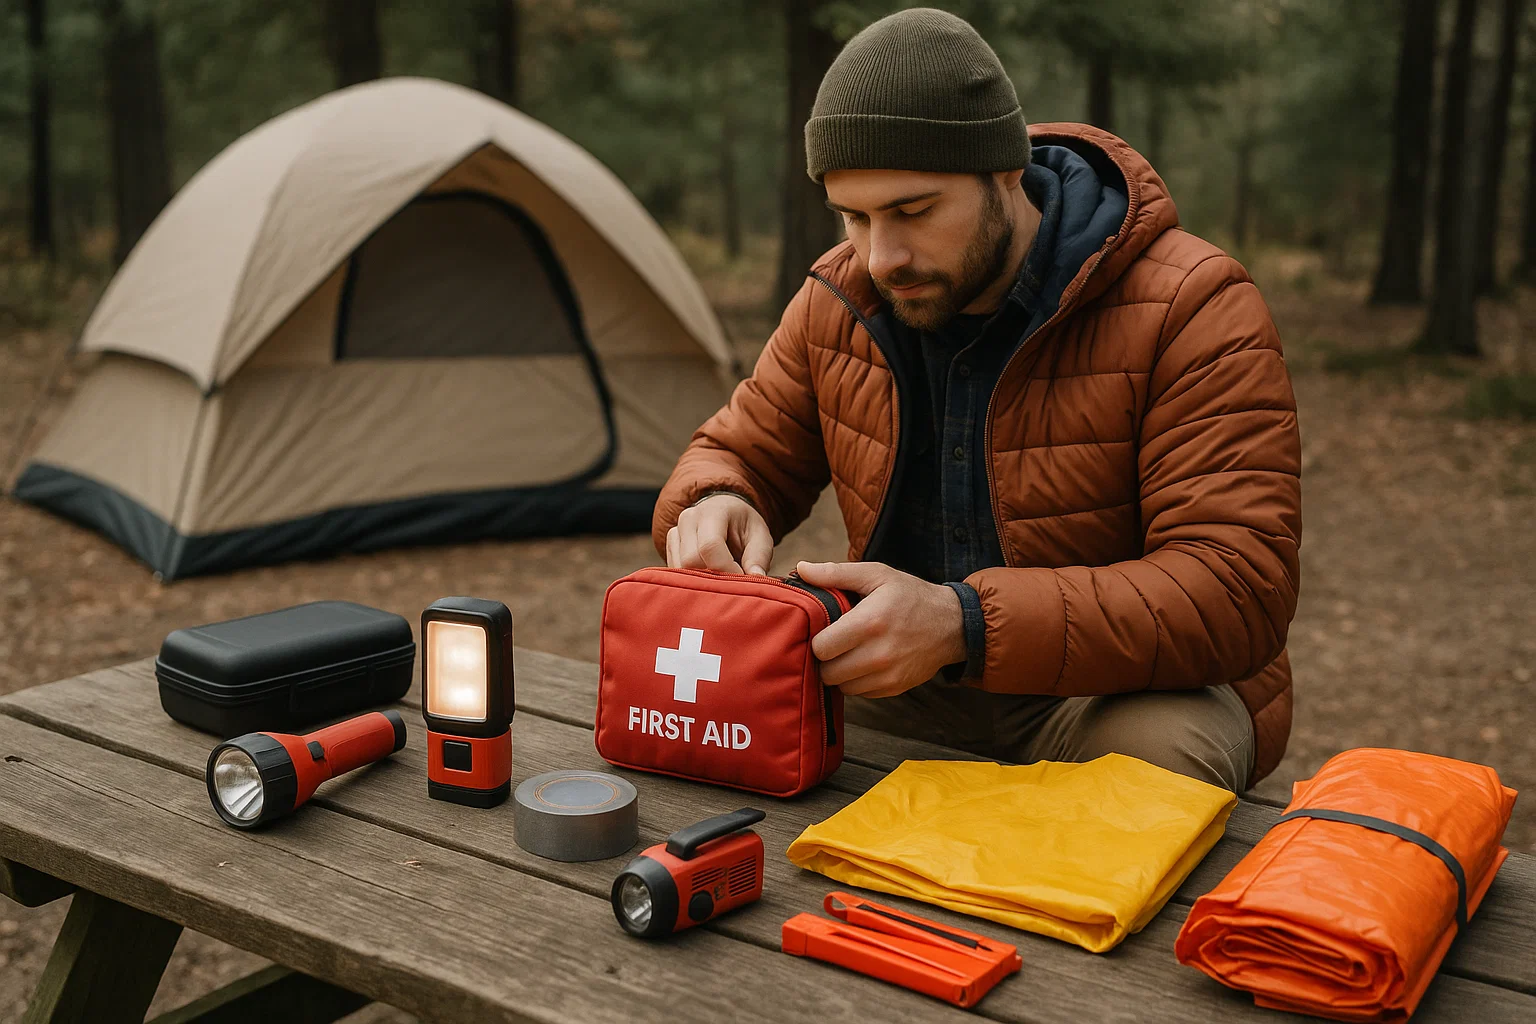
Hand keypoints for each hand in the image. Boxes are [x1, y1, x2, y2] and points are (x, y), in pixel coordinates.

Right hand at [665, 493, 773, 574]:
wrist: (726, 511)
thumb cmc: (744, 525)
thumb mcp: (761, 537)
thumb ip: (758, 557)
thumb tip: (756, 578)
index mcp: (713, 512)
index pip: (710, 546)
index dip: (726, 569)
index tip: (741, 580)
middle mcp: (688, 519)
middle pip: (690, 561)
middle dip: (713, 577)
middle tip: (732, 583)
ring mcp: (675, 532)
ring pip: (680, 569)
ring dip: (702, 580)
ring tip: (721, 578)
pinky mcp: (669, 547)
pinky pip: (676, 572)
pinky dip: (693, 580)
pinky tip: (708, 577)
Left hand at [797, 560, 966, 698]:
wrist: (952, 624)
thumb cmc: (909, 595)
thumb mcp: (876, 575)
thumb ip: (835, 573)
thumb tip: (800, 569)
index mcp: (869, 623)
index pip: (821, 648)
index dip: (817, 639)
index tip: (824, 630)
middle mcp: (878, 654)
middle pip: (827, 672)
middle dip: (826, 658)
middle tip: (834, 643)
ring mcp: (888, 675)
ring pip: (841, 687)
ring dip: (840, 672)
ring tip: (848, 653)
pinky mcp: (894, 688)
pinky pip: (860, 693)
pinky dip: (856, 681)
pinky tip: (864, 662)